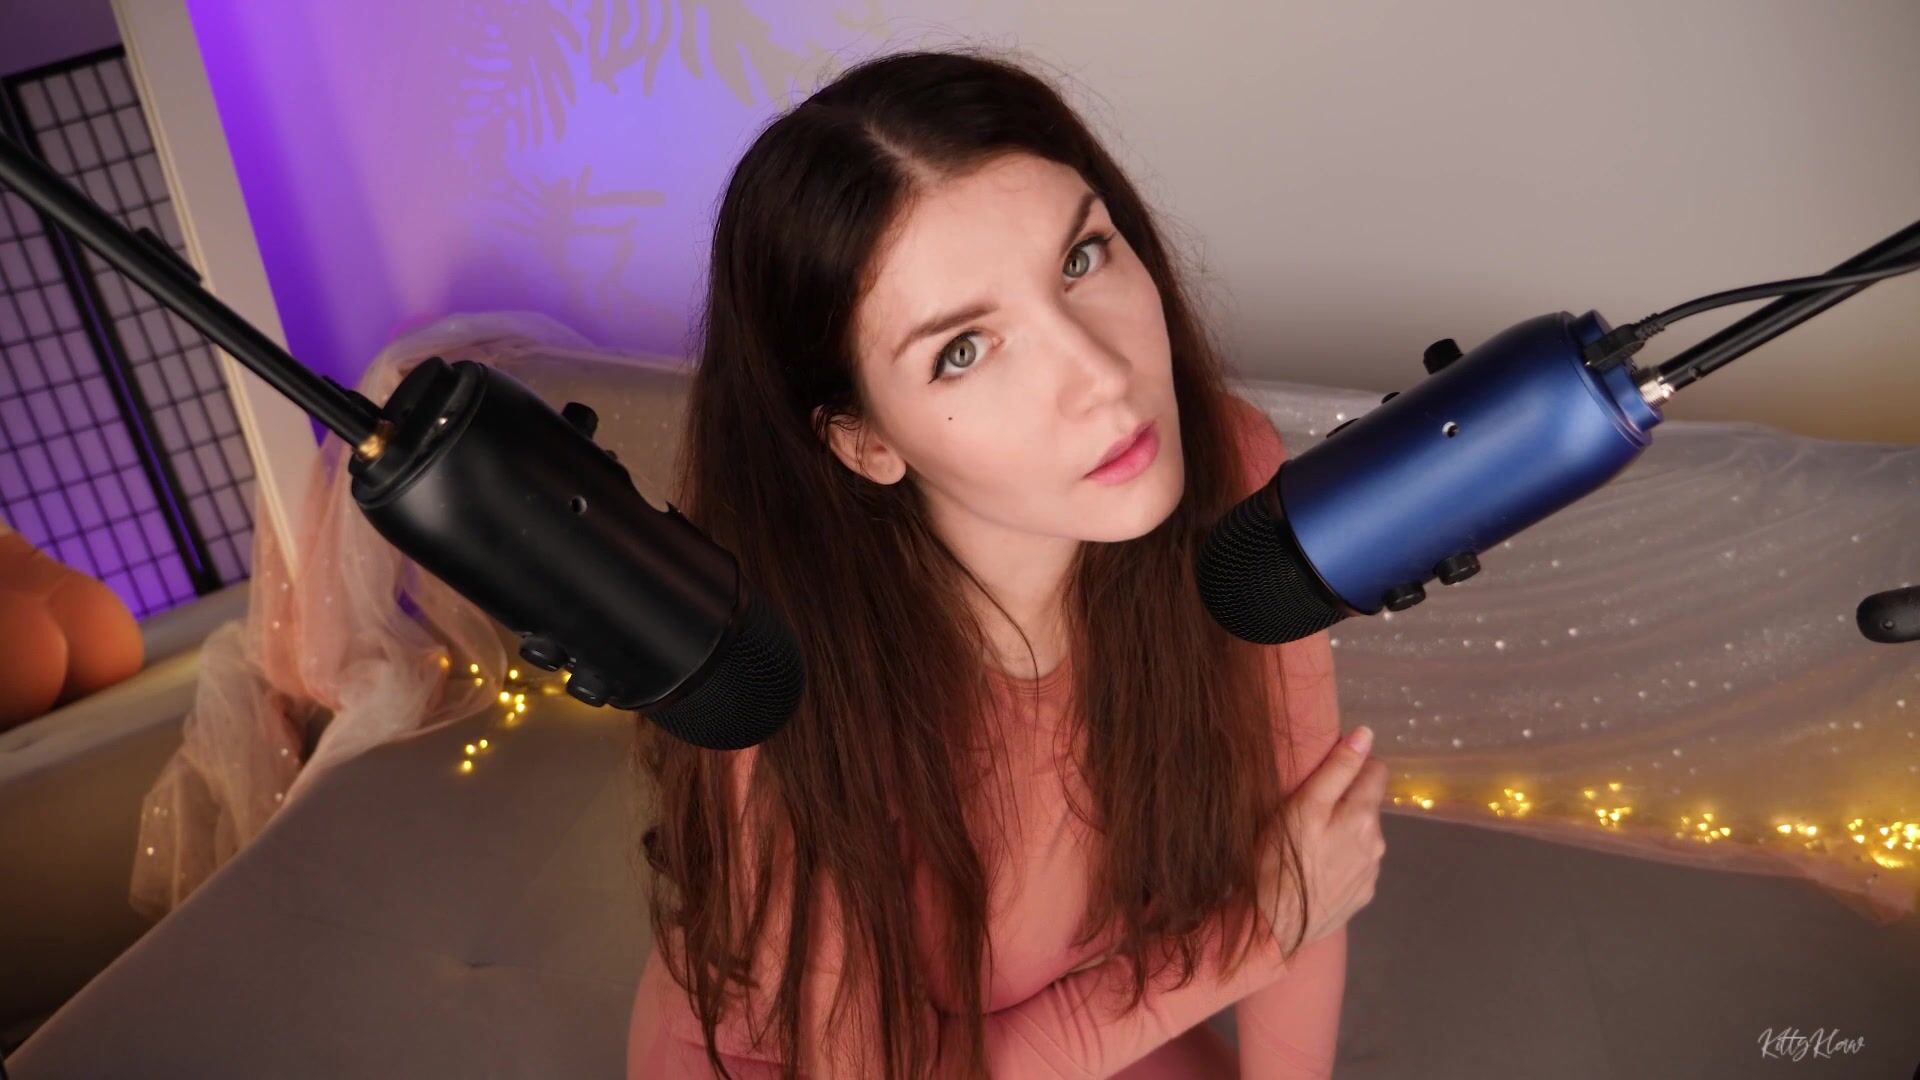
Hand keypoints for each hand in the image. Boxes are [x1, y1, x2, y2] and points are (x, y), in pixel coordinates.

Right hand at [1259, 724, 1386, 949]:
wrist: (1271, 926)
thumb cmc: (1277, 859)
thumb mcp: (1302, 805)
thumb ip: (1337, 768)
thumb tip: (1366, 734)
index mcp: (1364, 816)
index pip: (1376, 771)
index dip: (1352, 766)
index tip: (1324, 776)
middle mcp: (1377, 843)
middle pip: (1369, 805)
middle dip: (1347, 801)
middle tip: (1308, 811)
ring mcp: (1370, 874)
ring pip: (1364, 836)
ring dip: (1345, 832)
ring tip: (1310, 842)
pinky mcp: (1361, 897)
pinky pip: (1357, 866)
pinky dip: (1342, 860)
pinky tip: (1317, 869)